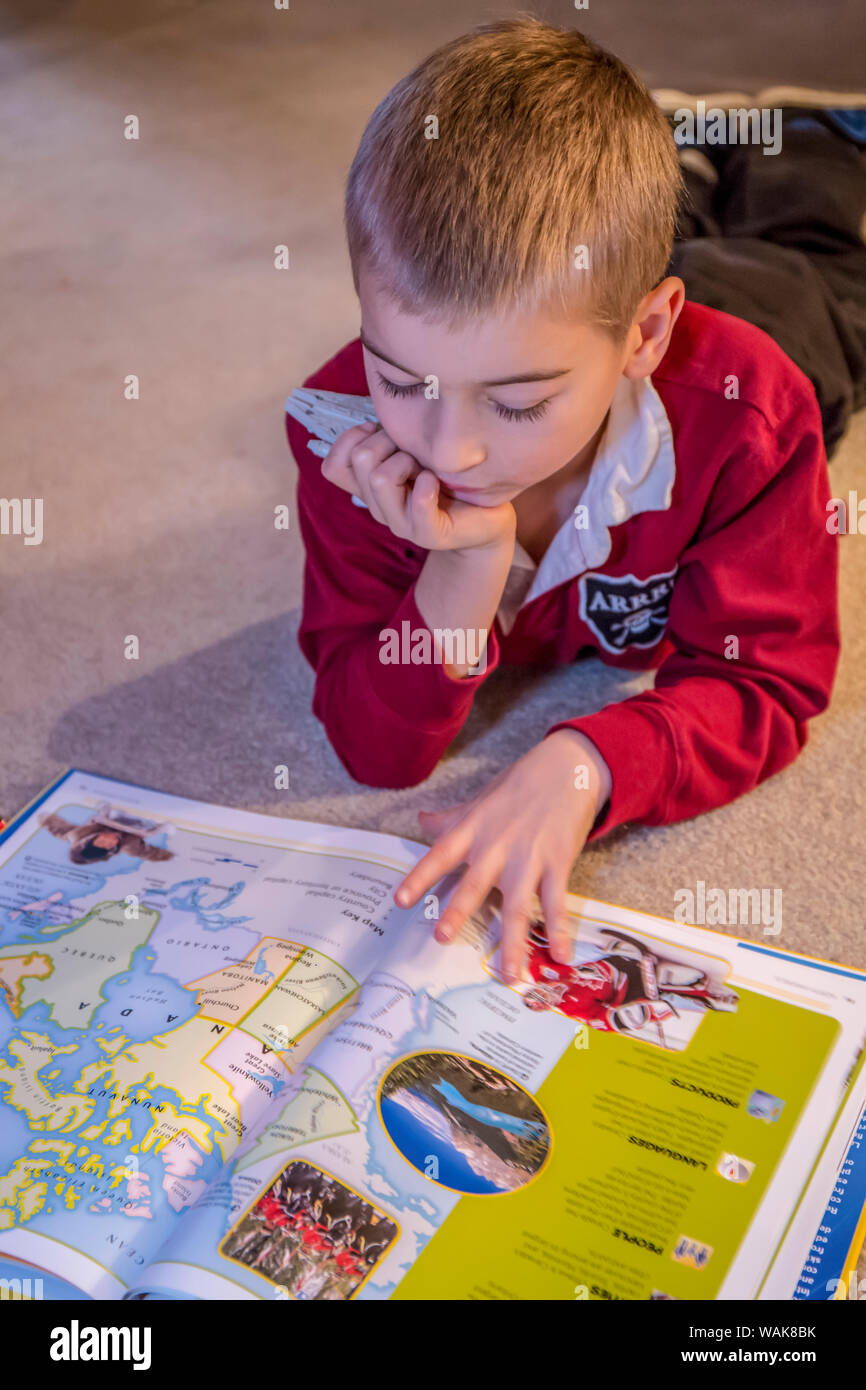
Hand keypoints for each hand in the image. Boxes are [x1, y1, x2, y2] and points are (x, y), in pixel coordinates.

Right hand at [322, 422, 515, 552]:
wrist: (487, 520)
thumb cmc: (451, 479)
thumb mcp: (414, 453)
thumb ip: (391, 439)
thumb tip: (380, 408)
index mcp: (370, 489)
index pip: (331, 467)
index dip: (349, 440)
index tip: (378, 430)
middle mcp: (379, 508)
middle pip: (360, 461)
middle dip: (388, 442)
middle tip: (413, 452)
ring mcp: (401, 524)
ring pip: (380, 478)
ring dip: (406, 461)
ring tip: (426, 469)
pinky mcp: (428, 534)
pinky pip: (418, 501)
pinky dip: (428, 484)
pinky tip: (437, 482)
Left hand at [394, 730, 612, 981]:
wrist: (568, 767)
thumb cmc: (520, 784)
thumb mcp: (481, 799)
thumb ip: (452, 818)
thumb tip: (421, 820)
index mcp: (474, 831)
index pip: (439, 855)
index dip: (419, 878)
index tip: (399, 901)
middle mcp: (497, 847)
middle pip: (474, 884)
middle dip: (458, 911)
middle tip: (441, 938)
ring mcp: (529, 858)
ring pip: (518, 906)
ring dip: (514, 942)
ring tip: (510, 974)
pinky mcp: (558, 863)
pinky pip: (557, 903)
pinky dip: (559, 930)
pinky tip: (561, 955)